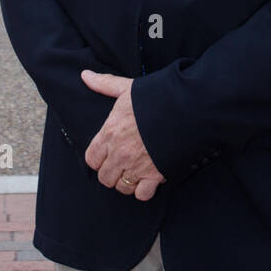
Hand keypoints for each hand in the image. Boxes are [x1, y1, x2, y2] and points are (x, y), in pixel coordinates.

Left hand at [82, 70, 163, 200]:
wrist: (185, 109)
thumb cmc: (155, 98)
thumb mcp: (127, 88)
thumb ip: (104, 84)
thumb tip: (85, 75)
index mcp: (110, 133)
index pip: (92, 159)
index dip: (98, 158)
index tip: (106, 154)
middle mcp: (120, 154)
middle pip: (105, 177)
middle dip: (111, 172)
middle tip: (121, 164)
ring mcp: (136, 166)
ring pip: (122, 188)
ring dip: (126, 182)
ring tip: (134, 172)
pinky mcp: (154, 175)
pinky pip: (142, 194)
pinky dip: (144, 190)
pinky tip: (148, 179)